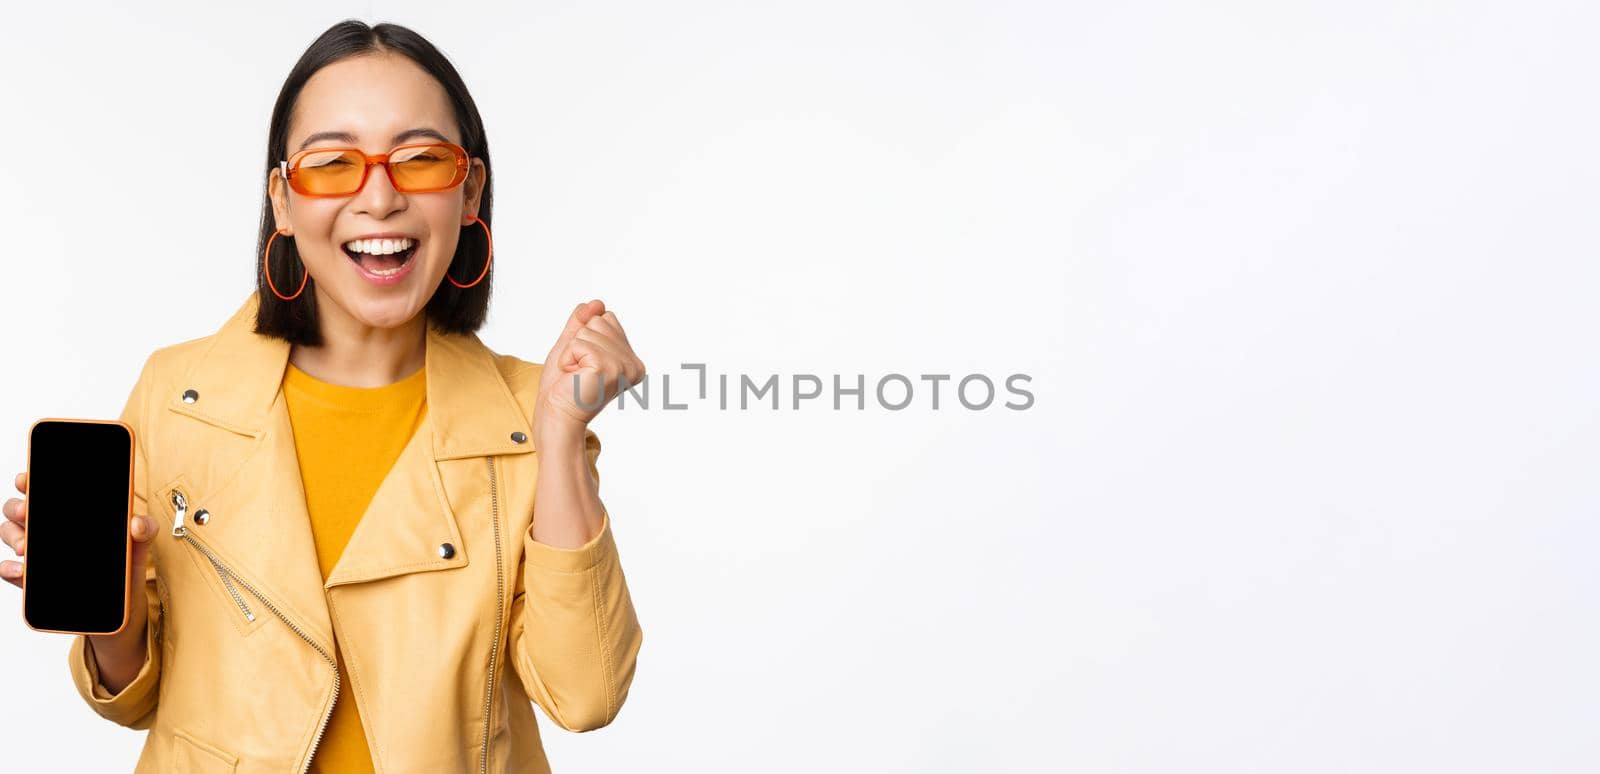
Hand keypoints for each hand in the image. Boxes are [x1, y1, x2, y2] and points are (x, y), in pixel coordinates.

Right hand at [3, 471, 156, 641]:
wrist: (121, 612)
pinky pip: (10, 571)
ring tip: (25, 546)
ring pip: (11, 535)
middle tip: (26, 511)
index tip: (26, 479)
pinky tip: (20, 569)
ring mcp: (38, 555)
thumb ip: (144, 530)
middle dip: (17, 507)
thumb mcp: (139, 547)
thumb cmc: (126, 569)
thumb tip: (137, 523)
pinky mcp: (32, 581)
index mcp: (73, 515)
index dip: (30, 481)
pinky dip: (10, 568)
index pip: (45, 490)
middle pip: (20, 510)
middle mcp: (50, 530)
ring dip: (13, 536)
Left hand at [531, 299, 646, 440]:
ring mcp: (623, 366)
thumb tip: (596, 303)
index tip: (584, 363)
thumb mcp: (572, 345)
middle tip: (578, 370)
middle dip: (578, 342)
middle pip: (599, 321)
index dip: (585, 336)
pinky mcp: (608, 368)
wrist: (556, 414)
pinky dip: (568, 358)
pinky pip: (579, 343)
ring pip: (588, 330)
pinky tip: (574, 378)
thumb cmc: (563, 386)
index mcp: (630, 359)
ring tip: (576, 375)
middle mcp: (633, 364)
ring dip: (572, 352)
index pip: (607, 318)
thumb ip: (583, 322)